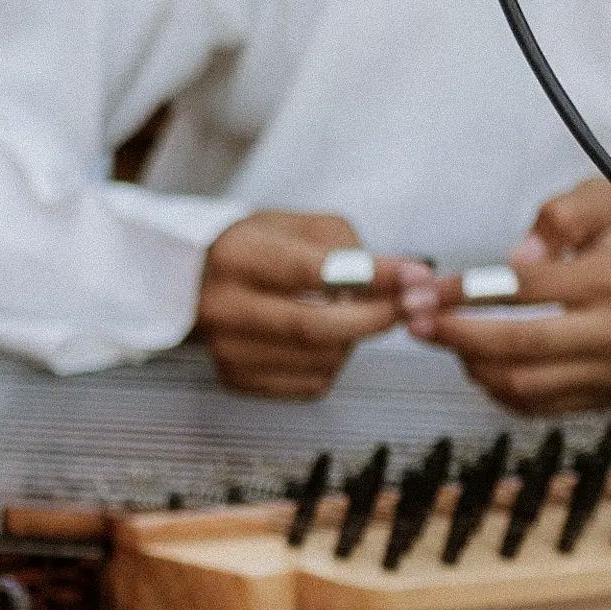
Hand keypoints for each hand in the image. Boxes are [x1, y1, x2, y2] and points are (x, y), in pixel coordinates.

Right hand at [195, 211, 439, 396]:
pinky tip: (323, 339)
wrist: (195, 282)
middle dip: (375, 318)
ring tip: (349, 314)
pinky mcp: (236, 379)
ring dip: (354, 339)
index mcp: (235, 257)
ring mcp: (227, 349)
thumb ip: (348, 248)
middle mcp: (224, 307)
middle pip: (314, 327)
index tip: (415, 275)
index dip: (371, 275)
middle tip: (409, 306)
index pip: (312, 270)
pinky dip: (334, 362)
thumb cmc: (257, 250)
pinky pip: (312, 382)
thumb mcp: (297, 226)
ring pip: (321, 359)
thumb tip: (405, 279)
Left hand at [418, 180, 610, 414]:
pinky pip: (535, 406)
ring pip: (523, 384)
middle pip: (519, 344)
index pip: (526, 287)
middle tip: (414, 321)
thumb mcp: (609, 204)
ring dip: (469, 363)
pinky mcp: (602, 400)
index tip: (425, 290)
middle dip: (456, 334)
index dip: (468, 291)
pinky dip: (495, 388)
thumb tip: (517, 257)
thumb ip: (561, 215)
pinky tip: (474, 361)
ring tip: (441, 337)